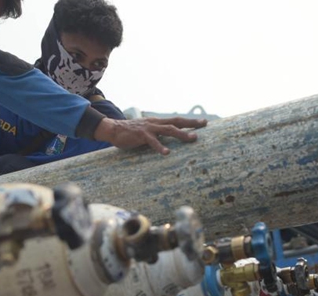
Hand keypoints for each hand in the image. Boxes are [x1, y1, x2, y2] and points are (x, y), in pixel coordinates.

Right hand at [93, 117, 207, 154]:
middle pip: (176, 121)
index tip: (203, 122)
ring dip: (182, 134)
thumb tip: (167, 141)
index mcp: (157, 122)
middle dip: (191, 123)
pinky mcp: (141, 135)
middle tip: (204, 125)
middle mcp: (155, 123)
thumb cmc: (130, 133)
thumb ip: (156, 134)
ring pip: (169, 130)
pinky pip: (153, 142)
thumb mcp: (146, 131)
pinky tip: (167, 152)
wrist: (113, 129)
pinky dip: (160, 147)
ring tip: (193, 138)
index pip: (176, 120)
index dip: (190, 121)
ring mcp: (149, 129)